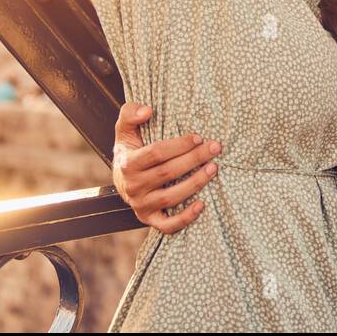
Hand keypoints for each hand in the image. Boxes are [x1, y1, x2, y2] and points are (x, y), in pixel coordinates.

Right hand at [112, 101, 220, 234]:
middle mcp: (133, 186)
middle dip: (194, 159)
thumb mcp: (125, 129)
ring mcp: (141, 205)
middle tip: (215, 148)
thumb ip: (130, 113)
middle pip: (167, 173)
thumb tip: (147, 110)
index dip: (179, 145)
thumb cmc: (131, 149)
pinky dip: (185, 218)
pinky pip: (168, 225)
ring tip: (214, 168)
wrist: (121, 179)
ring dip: (195, 183)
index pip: (156, 153)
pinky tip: (202, 204)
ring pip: (171, 197)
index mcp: (127, 163)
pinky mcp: (149, 219)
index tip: (198, 137)